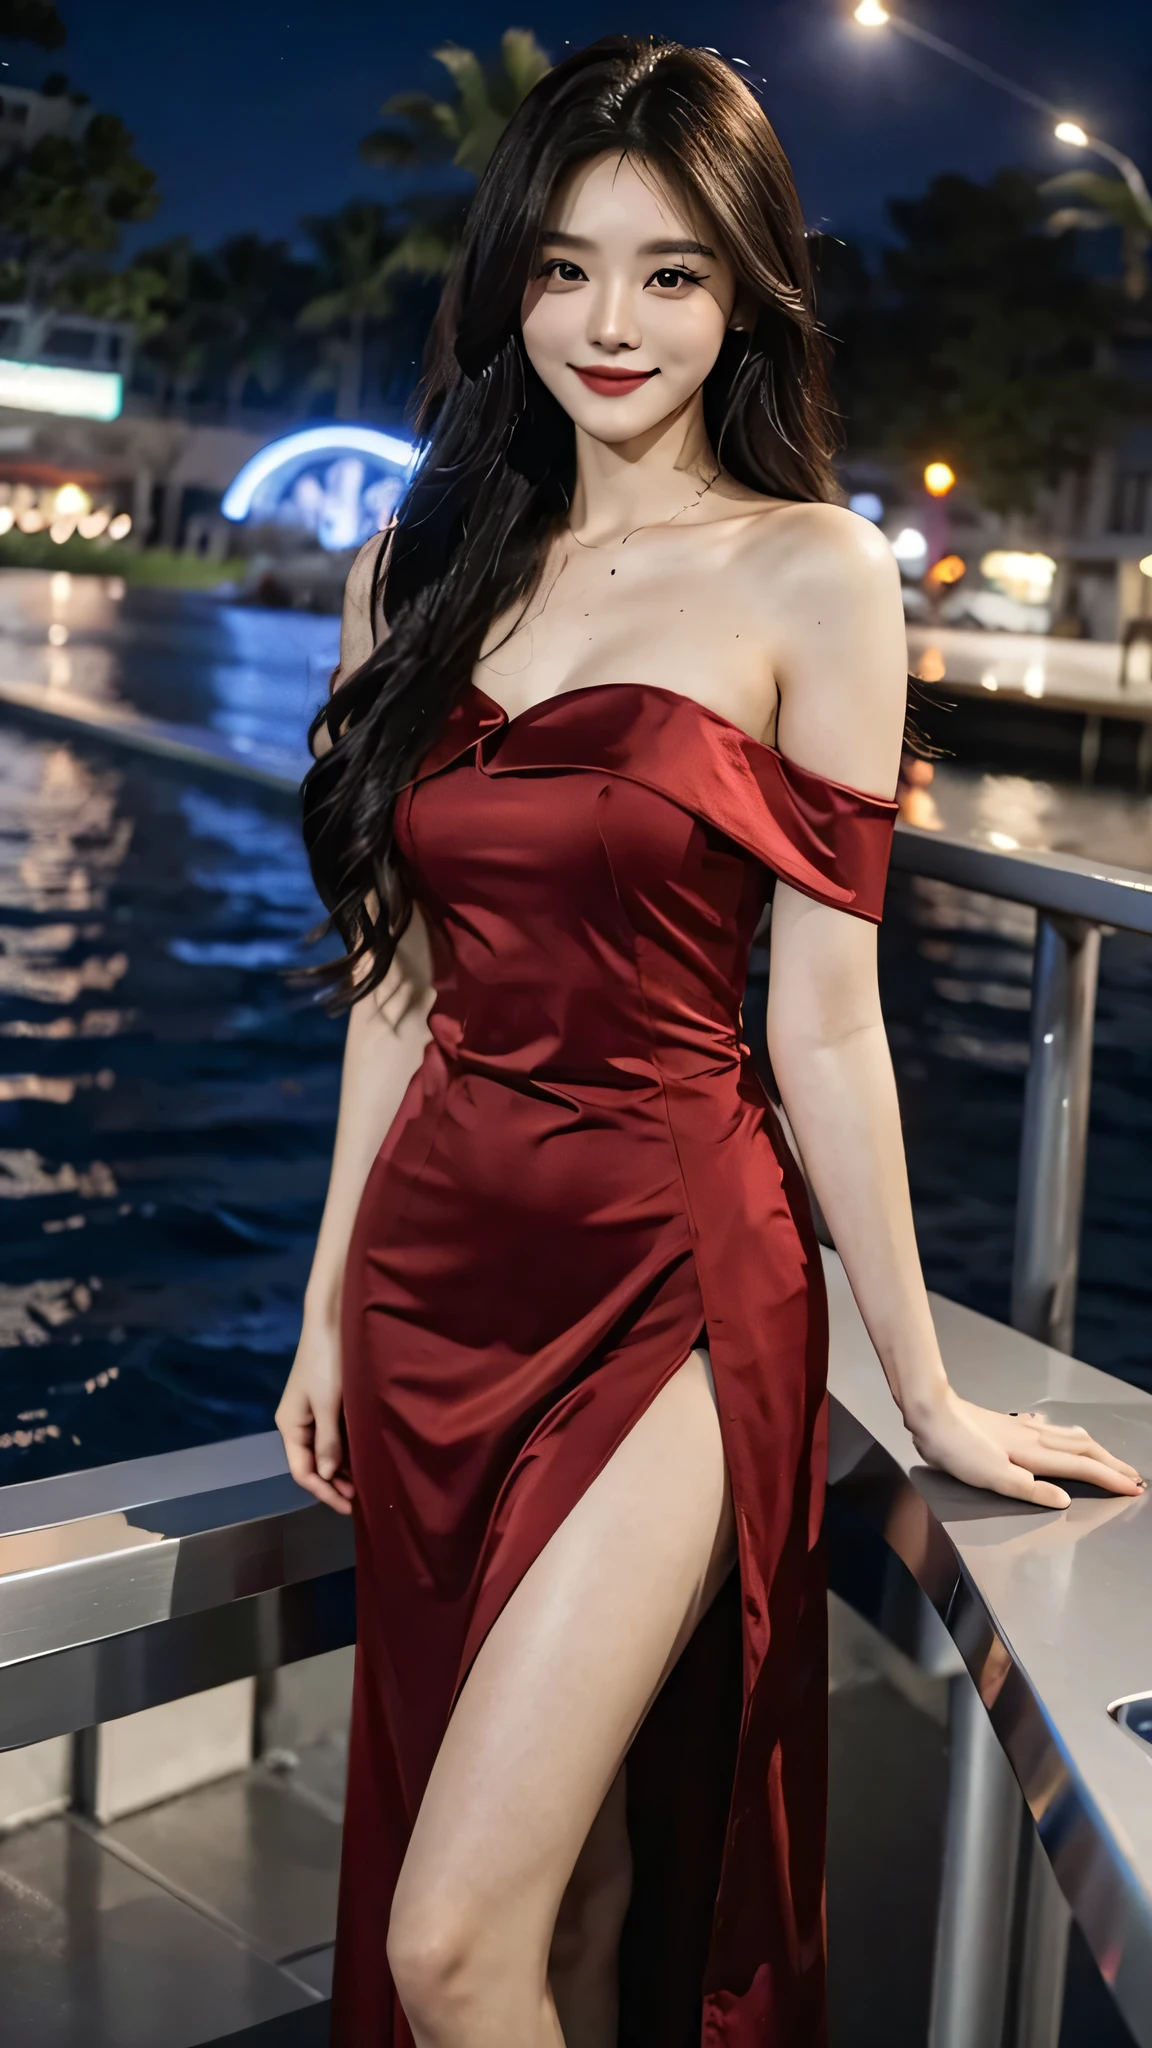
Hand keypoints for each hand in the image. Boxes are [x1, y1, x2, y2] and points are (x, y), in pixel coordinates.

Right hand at [275, 1313, 354, 1514]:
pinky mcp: (325, 1403)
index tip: (349, 1506)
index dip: (324, 1492)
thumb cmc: (328, 1362)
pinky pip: (332, 1436)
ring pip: (323, 1452)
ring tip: (363, 1484)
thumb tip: (327, 1475)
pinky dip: (344, 1451)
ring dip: (340, 1469)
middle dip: (332, 1484)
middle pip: (311, 1464)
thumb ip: (328, 1441)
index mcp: (290, 1425)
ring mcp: (311, 1413)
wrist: (331, 1320)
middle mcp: (297, 1423)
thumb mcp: (328, 1404)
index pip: (302, 1471)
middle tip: (361, 1499)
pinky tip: (361, 1459)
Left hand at [909, 1387, 1143, 1510]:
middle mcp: (1034, 1437)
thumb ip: (1030, 1490)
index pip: (1082, 1467)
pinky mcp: (1008, 1424)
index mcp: (1034, 1453)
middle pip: (1084, 1448)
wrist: (931, 1412)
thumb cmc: (956, 1448)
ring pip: (1069, 1436)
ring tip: (1108, 1458)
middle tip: (1133, 1476)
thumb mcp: (992, 1478)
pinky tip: (1057, 1436)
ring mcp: (1022, 1427)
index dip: (1110, 1479)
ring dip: (1094, 1449)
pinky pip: (1049, 1430)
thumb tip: (1064, 1500)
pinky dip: (1065, 1436)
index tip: (1133, 1488)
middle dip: (1111, 1463)